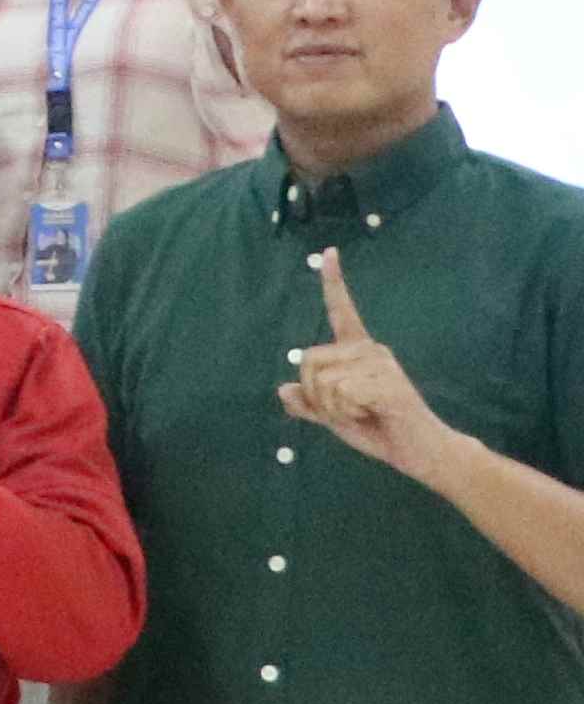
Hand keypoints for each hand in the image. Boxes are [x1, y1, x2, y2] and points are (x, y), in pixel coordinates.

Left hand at [281, 246, 461, 478]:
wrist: (419, 453)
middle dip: (314, 394)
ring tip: (363, 413)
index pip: (341, 311)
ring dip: (332, 408)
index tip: (330, 250)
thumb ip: (309, 405)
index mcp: (357, 352)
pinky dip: (346, 412)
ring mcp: (380, 364)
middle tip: (346, 410)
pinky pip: (340, 393)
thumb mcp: (334, 417)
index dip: (333, 282)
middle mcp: (370, 350)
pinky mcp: (387, 382)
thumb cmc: (379, 429)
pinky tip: (371, 415)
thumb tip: (282, 390)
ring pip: (321, 381)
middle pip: (307, 359)